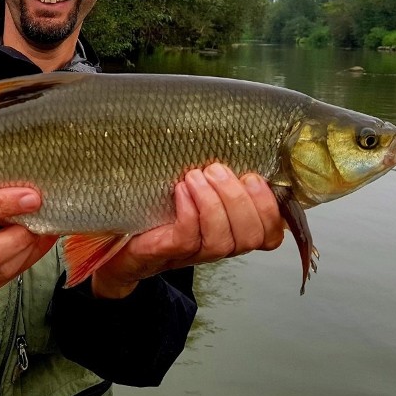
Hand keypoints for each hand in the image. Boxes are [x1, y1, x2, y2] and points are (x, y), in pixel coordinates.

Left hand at [90, 163, 284, 298]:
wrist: (124, 243)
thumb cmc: (167, 209)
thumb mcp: (200, 190)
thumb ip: (221, 177)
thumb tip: (237, 142)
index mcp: (235, 231)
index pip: (271, 234)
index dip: (268, 207)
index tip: (252, 176)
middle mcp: (221, 246)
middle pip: (251, 236)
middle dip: (237, 199)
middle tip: (215, 169)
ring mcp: (195, 253)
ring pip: (221, 240)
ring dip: (212, 203)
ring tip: (194, 177)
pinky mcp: (168, 251)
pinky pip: (188, 238)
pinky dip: (190, 213)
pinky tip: (181, 191)